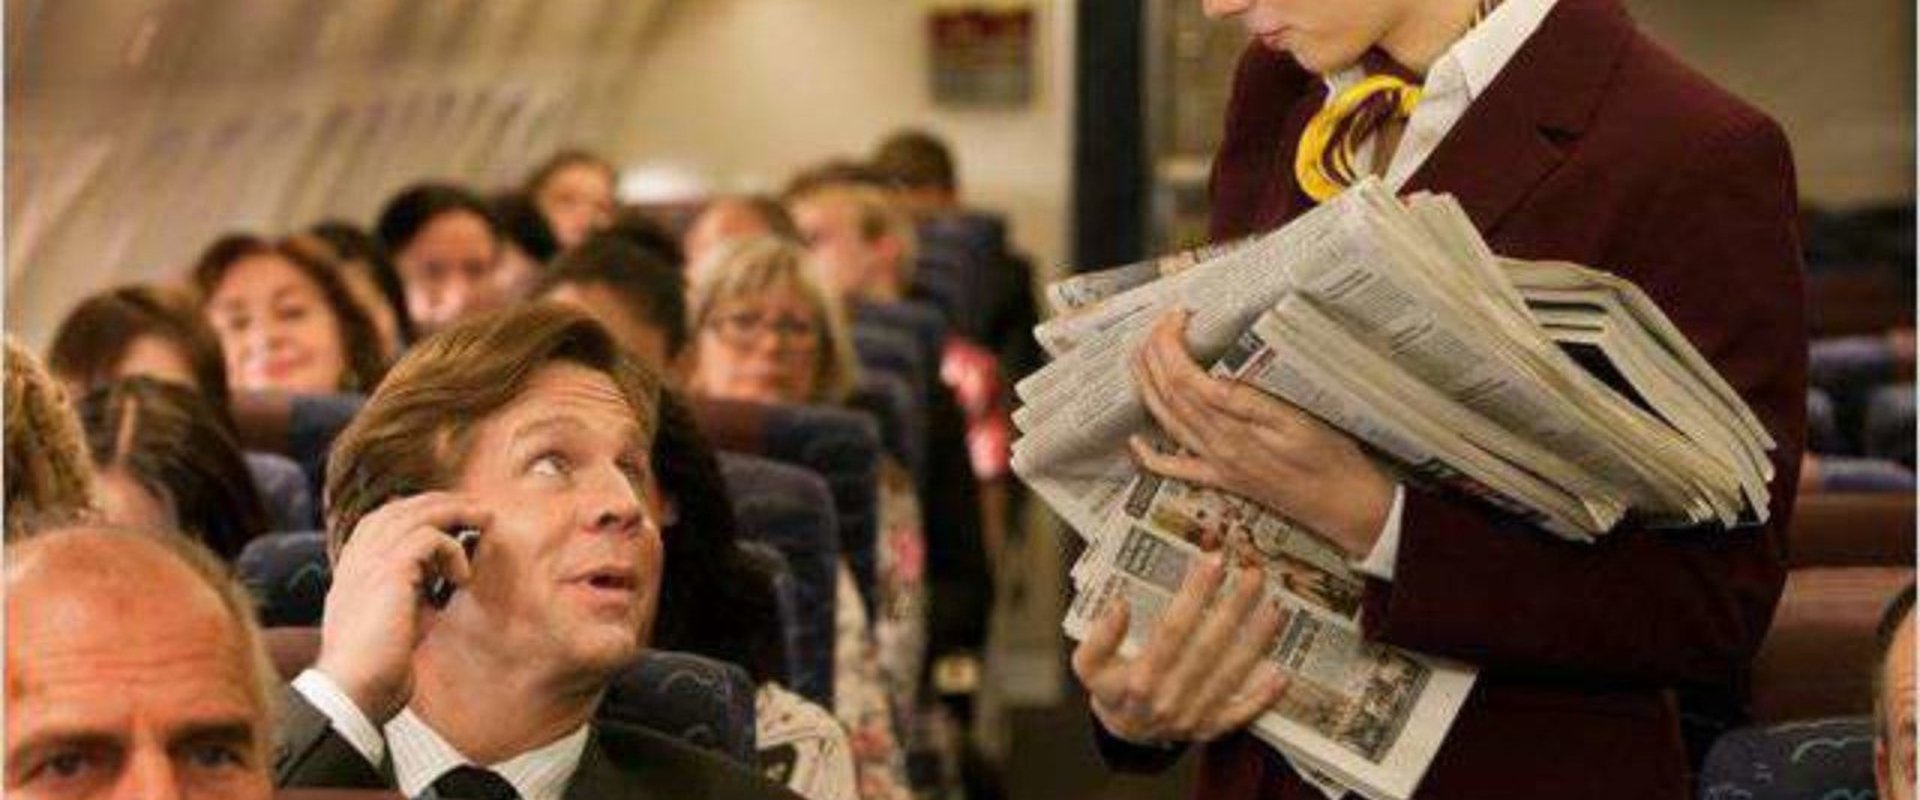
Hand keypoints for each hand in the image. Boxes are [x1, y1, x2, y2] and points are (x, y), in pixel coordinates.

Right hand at [315, 492, 487, 723]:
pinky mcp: (390, 572)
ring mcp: (369, 563)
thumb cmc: (376, 671)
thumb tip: (439, 587)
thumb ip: (412, 600)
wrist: (352, 692)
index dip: (416, 513)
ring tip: (485, 520)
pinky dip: (452, 549)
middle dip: (441, 503)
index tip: (451, 521)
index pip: (381, 521)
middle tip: (476, 509)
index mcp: (353, 572)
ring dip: (456, 513)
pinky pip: (428, 538)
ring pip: (415, 514)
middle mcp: (357, 560)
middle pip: (399, 509)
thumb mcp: (396, 625)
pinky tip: (463, 577)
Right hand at [1073, 554, 1289, 744]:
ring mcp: (1192, 717)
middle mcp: (1167, 699)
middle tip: (1254, 575)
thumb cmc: (1110, 690)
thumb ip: (1100, 637)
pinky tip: (1281, 672)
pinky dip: (1261, 695)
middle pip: (1207, 647)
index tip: (1212, 562)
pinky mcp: (1210, 729)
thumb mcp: (1088, 665)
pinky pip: (1241, 713)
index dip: (1193, 595)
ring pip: (1229, 676)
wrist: (1125, 736)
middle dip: (1233, 608)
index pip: (1171, 630)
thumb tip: (1119, 604)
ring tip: (1274, 609)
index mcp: (1137, 680)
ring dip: (1255, 642)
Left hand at [1131, 310, 1393, 557]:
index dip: (1172, 344)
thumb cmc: (1330, 456)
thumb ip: (1251, 402)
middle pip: (1169, 394)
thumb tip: (1213, 379)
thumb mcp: (1299, 420)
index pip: (1186, 378)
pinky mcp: (1220, 479)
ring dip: (1147, 386)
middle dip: (1156, 354)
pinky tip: (1135, 441)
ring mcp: (1215, 464)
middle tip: (1159, 324)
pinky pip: (1174, 468)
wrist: (1344, 504)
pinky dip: (1149, 455)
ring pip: (1166, 421)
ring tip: (1141, 356)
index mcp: (1236, 427)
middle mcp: (1217, 446)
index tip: (1179, 316)